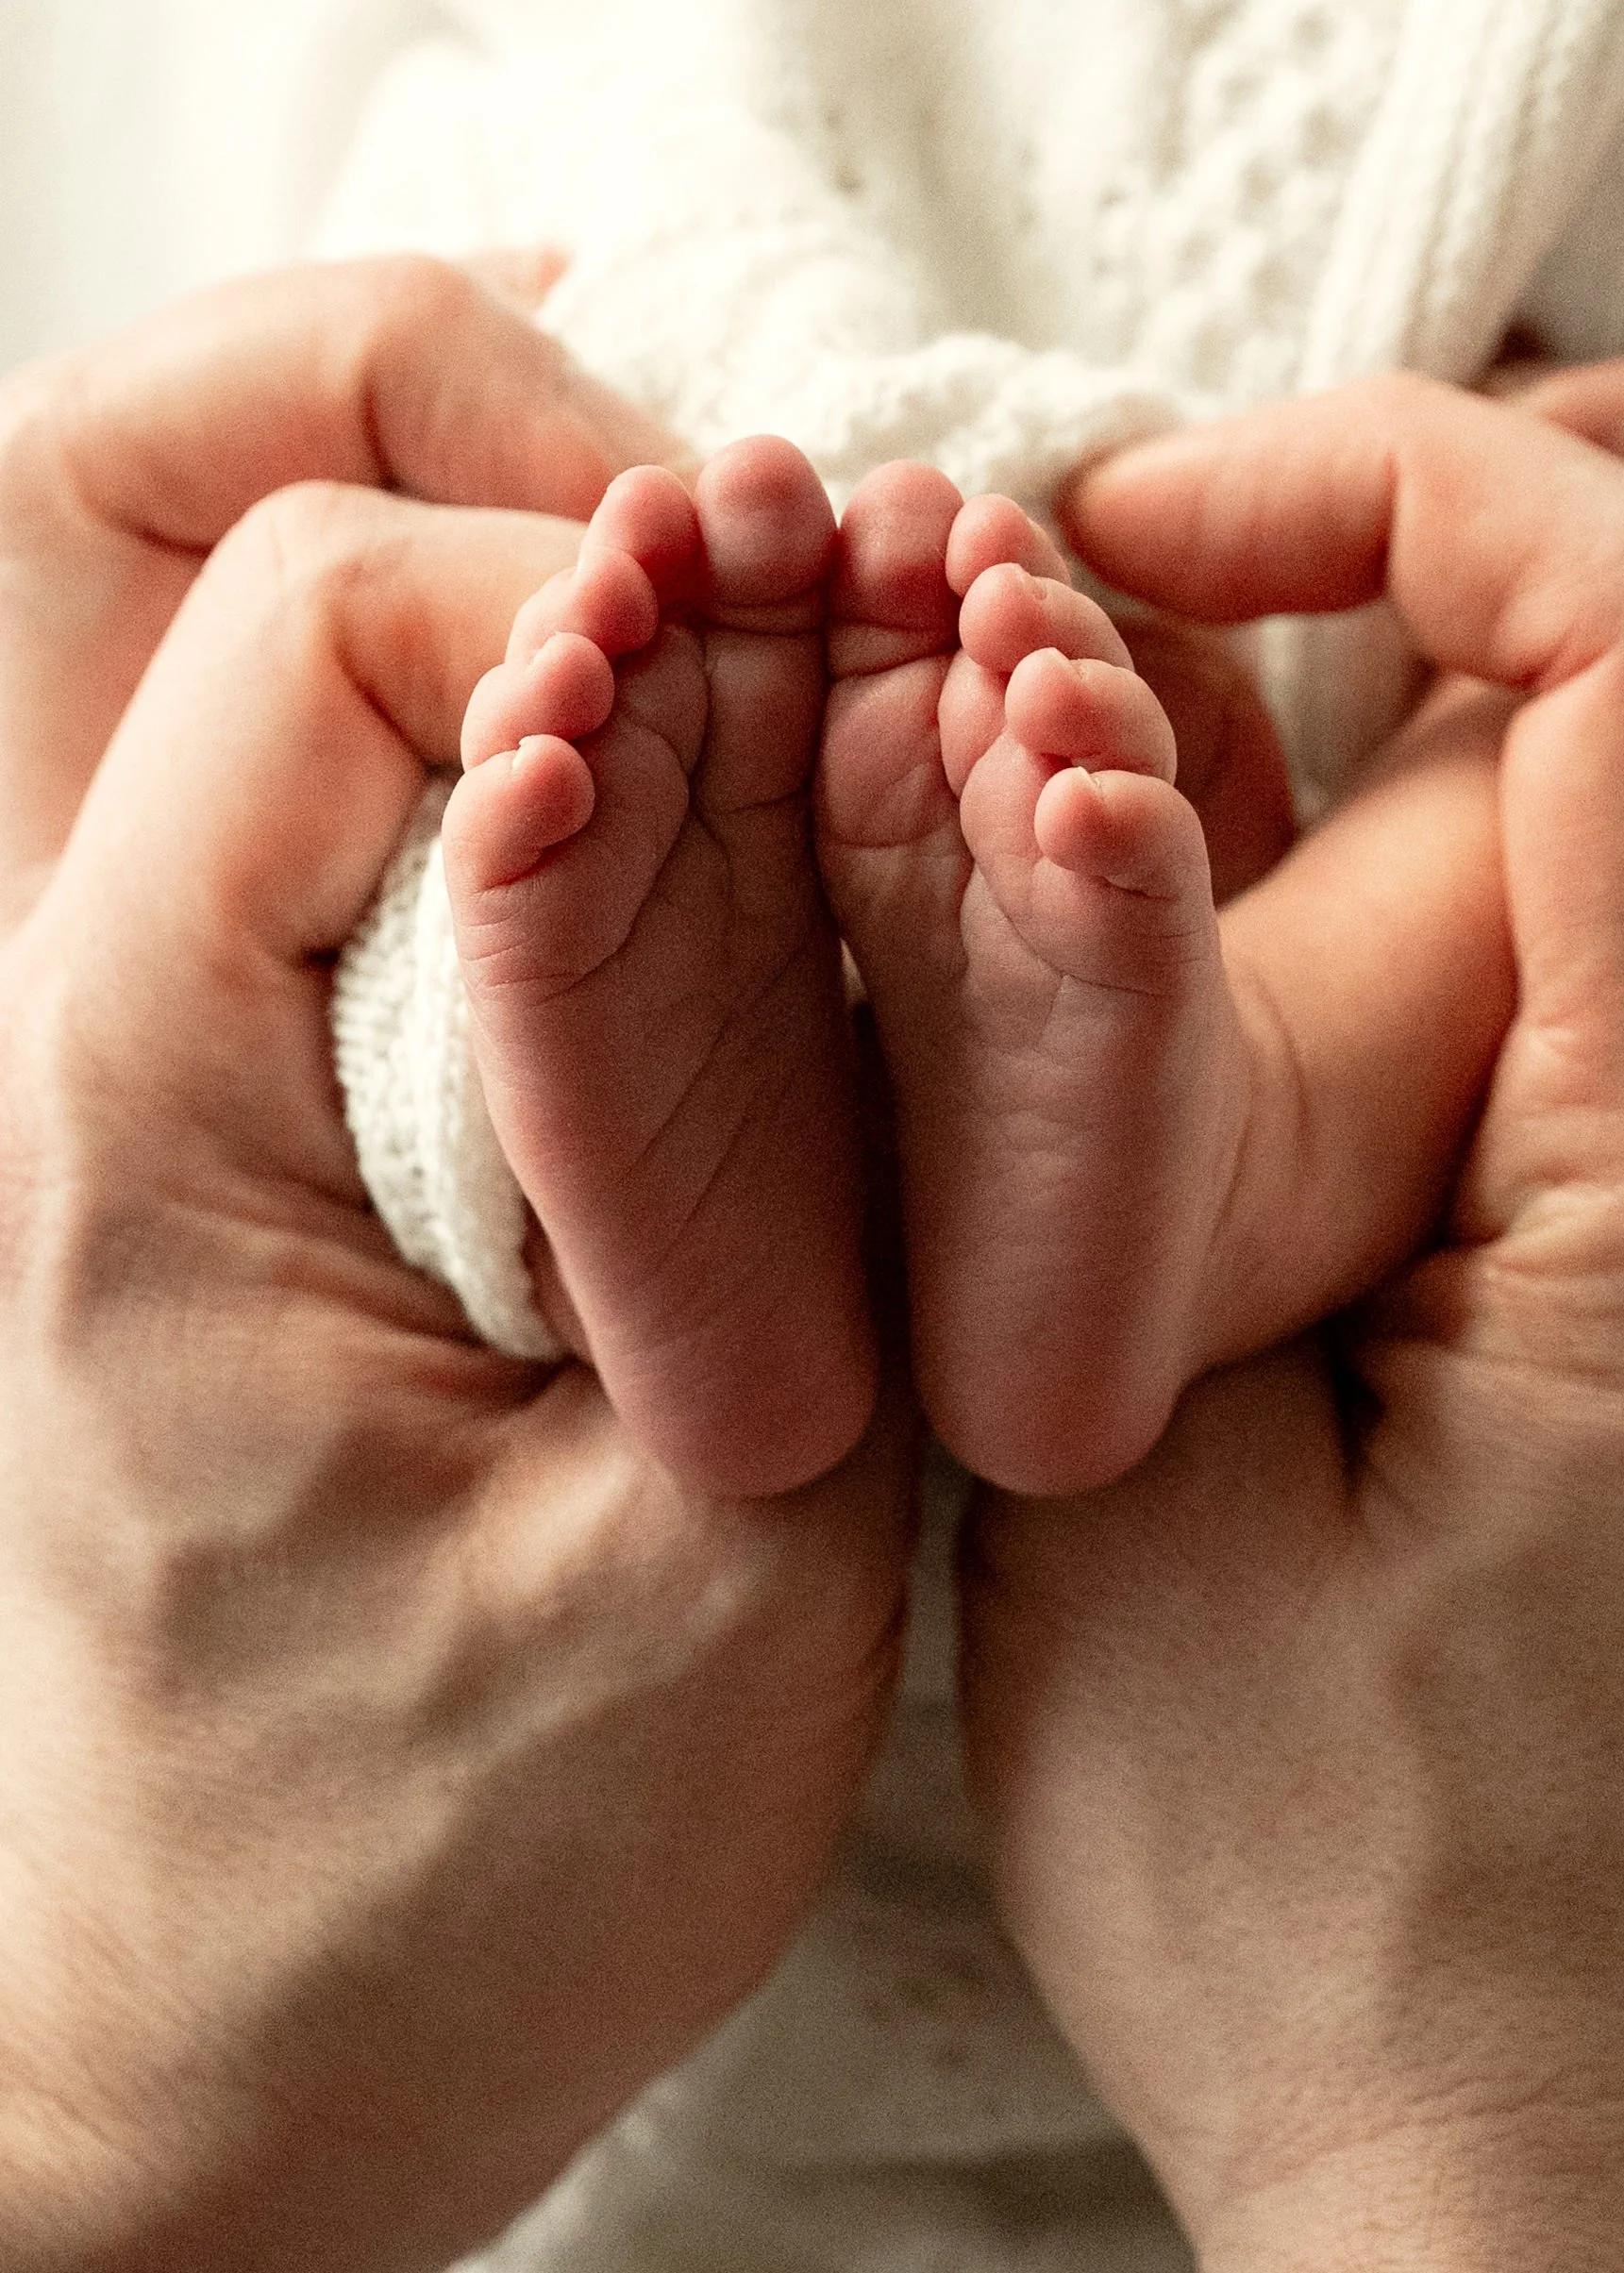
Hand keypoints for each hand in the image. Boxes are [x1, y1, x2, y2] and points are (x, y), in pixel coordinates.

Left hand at [0, 281, 912, 2270]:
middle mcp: (64, 1038)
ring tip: (732, 619)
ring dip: (498, 586)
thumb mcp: (708, 1564)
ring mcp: (106, 1072)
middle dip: (507, 485)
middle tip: (756, 561)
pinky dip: (484, 726)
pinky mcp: (192, 1126)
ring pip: (245, 653)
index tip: (800, 660)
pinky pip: (305, 812)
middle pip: (216, 553)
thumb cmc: (443, 1881)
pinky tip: (660, 760)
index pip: (327, 628)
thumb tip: (839, 851)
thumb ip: (783, 1192)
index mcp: (138, 1110)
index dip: (603, 580)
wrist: (230, 2065)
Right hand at [963, 375, 1623, 2270]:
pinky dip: (1426, 847)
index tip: (1147, 524)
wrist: (1500, 2160)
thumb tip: (1091, 794)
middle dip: (1431, 532)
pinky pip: (1568, 959)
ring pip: (1606, 809)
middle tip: (1158, 565)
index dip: (1394, 486)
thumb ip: (1113, 1120)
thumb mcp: (1130, 1481)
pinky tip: (1217, 908)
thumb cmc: (1318, 1892)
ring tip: (1141, 724)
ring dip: (1411, 692)